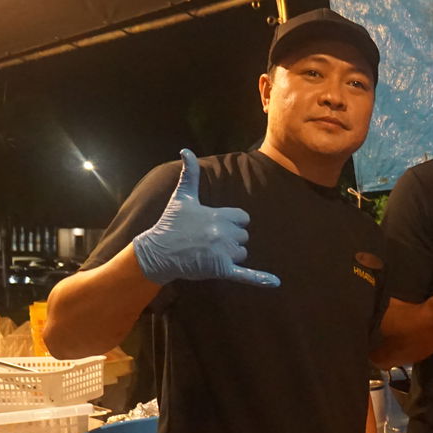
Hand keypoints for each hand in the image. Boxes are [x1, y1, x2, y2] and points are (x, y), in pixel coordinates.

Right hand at [131, 149, 280, 287]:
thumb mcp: (182, 197)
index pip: (244, 219)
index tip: (214, 225)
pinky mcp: (221, 270)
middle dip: (231, 239)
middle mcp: (224, 233)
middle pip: (244, 237)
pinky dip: (260, 279)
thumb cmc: (170, 223)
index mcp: (220, 215)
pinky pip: (245, 274)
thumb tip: (186, 150)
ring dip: (231, 255)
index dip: (232, 223)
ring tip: (209, 252)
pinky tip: (275, 283)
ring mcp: (223, 252)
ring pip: (242, 253)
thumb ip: (190, 174)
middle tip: (208, 240)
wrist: (157, 252)